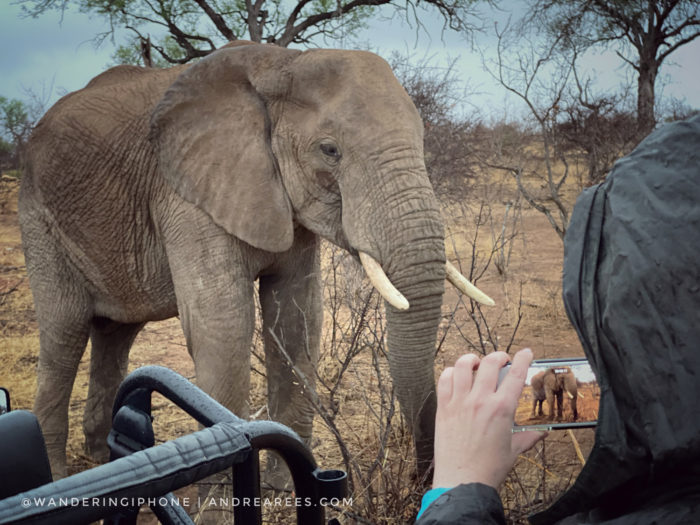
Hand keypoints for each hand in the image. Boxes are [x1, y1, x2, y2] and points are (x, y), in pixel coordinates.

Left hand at [432, 348, 545, 489]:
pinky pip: (444, 379)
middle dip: (498, 356)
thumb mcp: (514, 450)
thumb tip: (542, 433)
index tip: (525, 352)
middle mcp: (480, 401)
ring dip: (471, 359)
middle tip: (502, 359)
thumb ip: (528, 437)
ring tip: (476, 362)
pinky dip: (450, 372)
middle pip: (489, 363)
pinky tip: (456, 375)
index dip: (522, 359)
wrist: (462, 482)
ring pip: (462, 366)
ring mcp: (459, 402)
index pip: (515, 375)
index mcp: (502, 409)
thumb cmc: (488, 469)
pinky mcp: (443, 408)